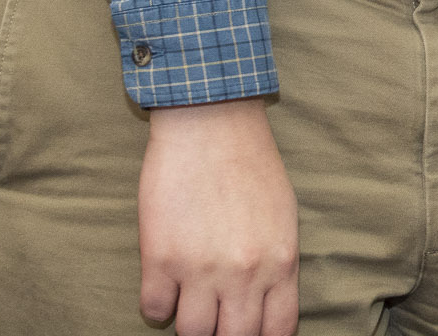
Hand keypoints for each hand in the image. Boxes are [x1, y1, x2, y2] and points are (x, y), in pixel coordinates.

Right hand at [137, 98, 299, 335]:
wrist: (211, 123)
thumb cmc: (251, 164)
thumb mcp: (283, 216)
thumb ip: (276, 263)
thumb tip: (263, 302)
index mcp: (281, 262)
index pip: (277, 331)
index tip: (248, 333)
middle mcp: (245, 274)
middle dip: (224, 334)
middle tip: (216, 320)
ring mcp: (201, 269)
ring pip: (192, 333)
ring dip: (190, 322)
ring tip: (190, 301)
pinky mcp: (161, 259)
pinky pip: (154, 310)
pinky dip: (158, 304)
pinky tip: (165, 284)